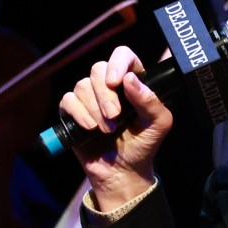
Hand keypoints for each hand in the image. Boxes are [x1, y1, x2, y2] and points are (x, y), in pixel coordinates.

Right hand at [58, 45, 172, 211]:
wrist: (123, 172)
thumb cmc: (144, 146)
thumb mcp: (159, 125)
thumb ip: (151, 101)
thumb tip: (130, 79)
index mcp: (133, 82)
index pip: (123, 55)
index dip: (118, 62)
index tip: (117, 81)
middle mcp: (110, 86)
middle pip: (98, 69)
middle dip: (106, 96)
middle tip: (116, 117)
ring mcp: (90, 98)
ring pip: (82, 85)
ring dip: (96, 110)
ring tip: (108, 130)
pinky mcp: (73, 112)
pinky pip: (68, 100)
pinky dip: (79, 114)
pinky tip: (90, 128)